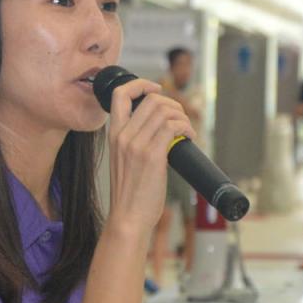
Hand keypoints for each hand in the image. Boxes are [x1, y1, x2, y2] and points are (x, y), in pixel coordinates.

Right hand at [105, 78, 198, 240]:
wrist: (127, 217)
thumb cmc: (129, 194)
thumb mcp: (124, 161)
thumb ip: (135, 142)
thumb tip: (161, 131)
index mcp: (114, 135)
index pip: (120, 94)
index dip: (140, 84)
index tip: (155, 89)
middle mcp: (123, 136)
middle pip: (151, 99)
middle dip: (172, 103)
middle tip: (180, 119)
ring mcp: (137, 145)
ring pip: (164, 110)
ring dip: (183, 116)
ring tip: (187, 131)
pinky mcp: (152, 155)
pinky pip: (173, 127)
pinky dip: (186, 128)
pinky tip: (189, 138)